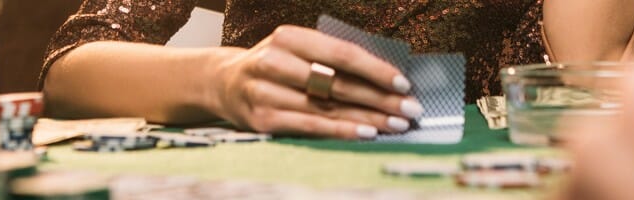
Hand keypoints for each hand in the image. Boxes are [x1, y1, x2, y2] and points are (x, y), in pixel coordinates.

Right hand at [205, 25, 422, 138]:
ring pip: (327, 108)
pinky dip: (341, 131)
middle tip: (410, 109)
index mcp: (288, 37)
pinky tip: (366, 133)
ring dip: (367, 118)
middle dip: (380, 98)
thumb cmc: (276, 67)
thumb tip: (387, 77)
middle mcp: (274, 61)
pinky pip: (310, 126)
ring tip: (396, 125)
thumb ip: (332, 58)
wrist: (223, 83)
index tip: (404, 83)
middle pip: (337, 83)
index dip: (375, 69)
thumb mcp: (298, 50)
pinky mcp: (261, 119)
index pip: (341, 53)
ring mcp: (265, 92)